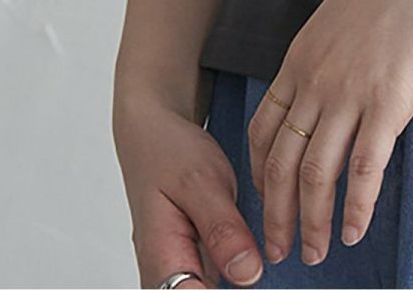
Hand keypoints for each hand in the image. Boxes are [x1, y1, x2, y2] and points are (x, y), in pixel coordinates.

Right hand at [114, 82, 263, 288]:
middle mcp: (164, 276)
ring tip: (255, 251)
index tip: (257, 278)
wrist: (153, 136)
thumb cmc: (171, 154)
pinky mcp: (193, 263)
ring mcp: (178, 271)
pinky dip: (237, 270)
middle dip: (240, 285)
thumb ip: (223, 230)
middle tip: (259, 258)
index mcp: (161, 261)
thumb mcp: (202, 182)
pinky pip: (215, 281)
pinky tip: (253, 253)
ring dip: (240, 279)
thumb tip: (247, 275)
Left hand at [247, 0, 412, 268]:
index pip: (263, 129)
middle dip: (275, 214)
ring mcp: (351, 90)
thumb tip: (341, 82)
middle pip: (279, 163)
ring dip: (312, 222)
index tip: (264, 201)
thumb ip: (335, 52)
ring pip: (316, 175)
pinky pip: (364, 169)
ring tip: (316, 253)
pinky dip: (357, 207)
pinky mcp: (390, 100)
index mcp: (302, 55)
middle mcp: (316, 78)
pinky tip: (356, 230)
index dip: (259, 174)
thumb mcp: (349, 12)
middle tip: (278, 250)